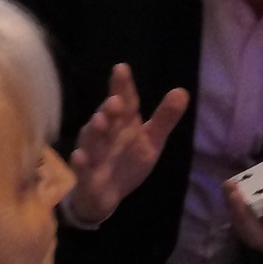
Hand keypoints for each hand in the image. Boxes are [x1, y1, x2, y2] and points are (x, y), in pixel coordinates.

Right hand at [64, 65, 189, 226]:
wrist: (105, 195)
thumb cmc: (127, 161)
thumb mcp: (151, 141)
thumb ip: (165, 118)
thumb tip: (182, 91)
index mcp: (123, 122)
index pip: (125, 101)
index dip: (122, 85)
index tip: (121, 68)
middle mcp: (105, 133)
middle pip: (106, 117)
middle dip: (108, 108)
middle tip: (116, 100)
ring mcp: (93, 153)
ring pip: (91, 140)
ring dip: (94, 130)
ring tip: (100, 121)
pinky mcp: (85, 175)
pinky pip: (80, 169)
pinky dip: (80, 163)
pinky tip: (80, 157)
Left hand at [223, 148, 262, 255]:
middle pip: (258, 232)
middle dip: (244, 214)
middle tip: (235, 194)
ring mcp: (262, 240)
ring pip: (244, 230)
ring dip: (233, 209)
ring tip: (228, 187)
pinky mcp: (249, 236)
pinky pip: (238, 225)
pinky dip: (231, 208)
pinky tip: (227, 191)